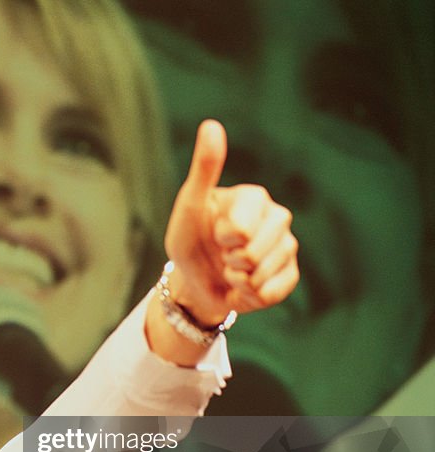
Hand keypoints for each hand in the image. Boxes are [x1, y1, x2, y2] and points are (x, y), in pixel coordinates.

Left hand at [163, 120, 299, 324]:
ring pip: (264, 275)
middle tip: (222, 255)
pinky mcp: (291, 273)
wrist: (194, 281)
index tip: (214, 233)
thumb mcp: (189, 206)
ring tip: (230, 270)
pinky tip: (243, 287)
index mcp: (255, 197)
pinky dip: (251, 297)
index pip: (243, 227)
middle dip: (230, 262)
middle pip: (254, 253)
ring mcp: (287, 245)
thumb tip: (211, 125)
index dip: (223, 238)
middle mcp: (277, 216)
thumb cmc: (189, 240)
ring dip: (238, 281)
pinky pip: (274, 292)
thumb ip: (204, 168)